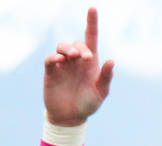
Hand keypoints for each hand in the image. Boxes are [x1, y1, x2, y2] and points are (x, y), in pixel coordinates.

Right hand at [43, 7, 113, 126]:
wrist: (71, 117)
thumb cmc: (88, 104)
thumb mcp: (101, 92)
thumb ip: (106, 77)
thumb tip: (111, 61)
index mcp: (90, 63)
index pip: (91, 38)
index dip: (92, 23)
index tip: (93, 8)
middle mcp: (76, 61)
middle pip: (76, 43)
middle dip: (81, 47)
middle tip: (85, 58)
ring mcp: (63, 65)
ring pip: (62, 46)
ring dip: (68, 48)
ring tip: (73, 57)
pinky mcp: (51, 72)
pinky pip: (50, 59)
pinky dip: (54, 57)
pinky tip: (60, 60)